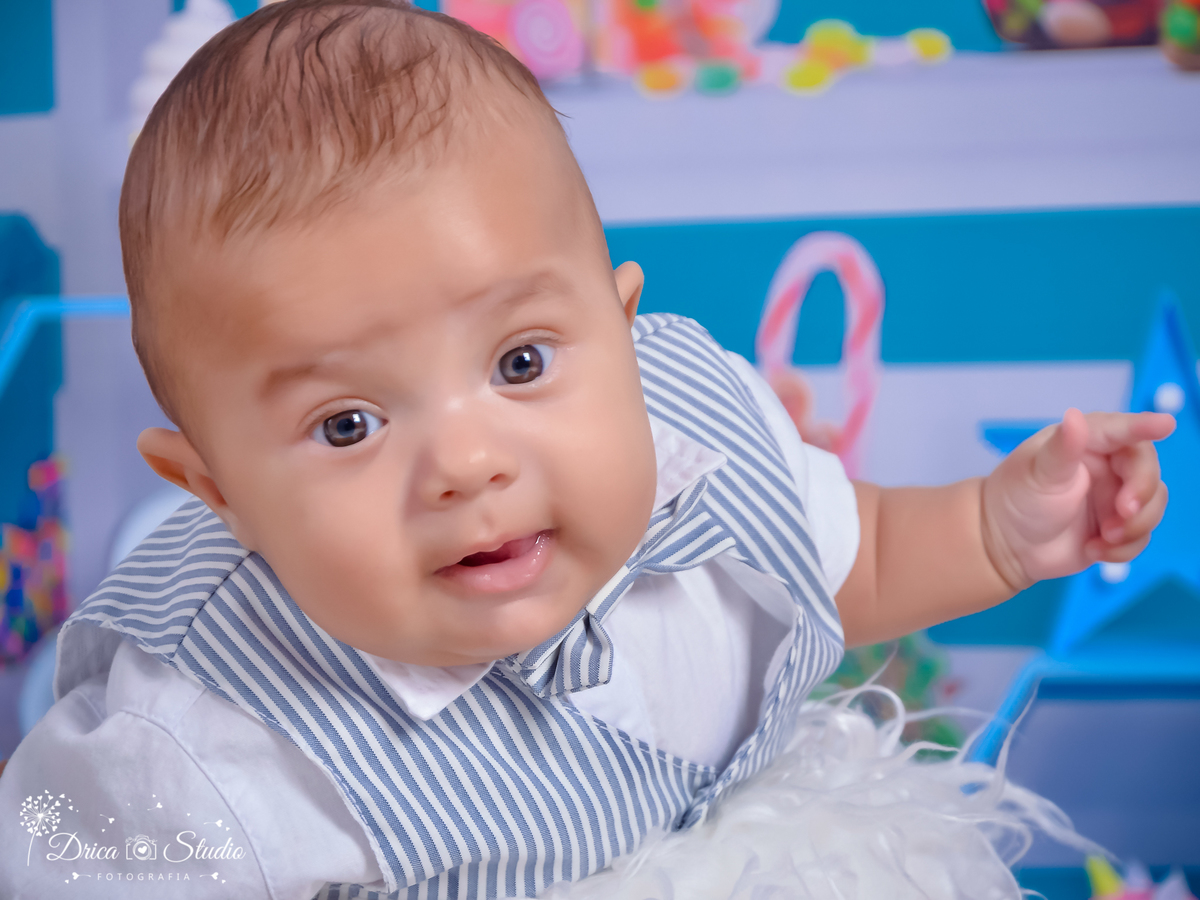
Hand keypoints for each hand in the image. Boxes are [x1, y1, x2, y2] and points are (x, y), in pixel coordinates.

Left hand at [981, 408, 1174, 590]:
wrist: (1005, 545)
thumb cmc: (1016, 498)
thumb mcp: (1038, 471)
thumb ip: (1064, 447)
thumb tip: (1075, 416)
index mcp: (1088, 441)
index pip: (1122, 430)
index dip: (1145, 426)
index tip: (1166, 424)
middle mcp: (1108, 465)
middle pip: (1148, 470)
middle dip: (1141, 494)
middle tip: (1123, 512)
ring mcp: (1115, 496)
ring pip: (1153, 506)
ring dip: (1134, 527)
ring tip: (1100, 538)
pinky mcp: (1118, 525)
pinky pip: (1142, 537)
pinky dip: (1123, 549)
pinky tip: (1093, 550)